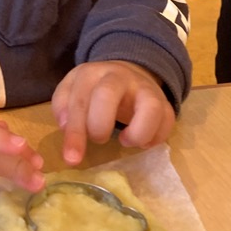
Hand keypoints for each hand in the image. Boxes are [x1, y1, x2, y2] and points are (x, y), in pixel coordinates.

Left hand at [51, 59, 175, 165]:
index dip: (75, 131)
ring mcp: (145, 88)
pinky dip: (155, 137)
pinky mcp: (163, 101)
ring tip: (126, 141)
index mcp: (93, 74)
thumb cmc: (93, 90)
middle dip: (99, 126)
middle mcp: (120, 77)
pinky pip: (168, 119)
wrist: (127, 72)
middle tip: (98, 140)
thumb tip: (64, 124)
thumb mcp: (73, 90)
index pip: (81, 99)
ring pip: (150, 106)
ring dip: (137, 132)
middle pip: (108, 94)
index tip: (71, 159)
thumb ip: (62, 105)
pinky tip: (141, 143)